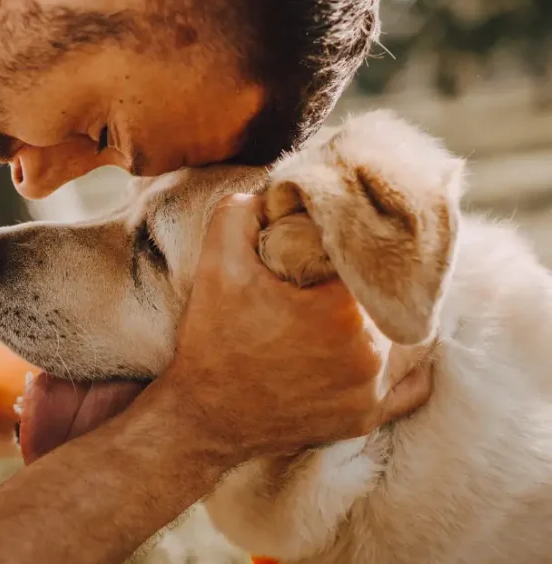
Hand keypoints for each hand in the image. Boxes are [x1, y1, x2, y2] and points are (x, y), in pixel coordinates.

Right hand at [163, 193, 433, 463]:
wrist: (202, 417)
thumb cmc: (212, 341)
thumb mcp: (217, 263)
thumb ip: (243, 212)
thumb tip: (275, 192)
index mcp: (343, 311)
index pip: (372, 257)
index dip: (355, 242)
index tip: (335, 239)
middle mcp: (370, 355)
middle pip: (392, 296)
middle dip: (371, 278)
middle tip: (343, 269)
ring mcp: (372, 392)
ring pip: (407, 336)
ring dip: (387, 315)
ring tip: (361, 301)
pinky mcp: (366, 418)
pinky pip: (410, 386)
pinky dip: (405, 363)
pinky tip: (384, 343)